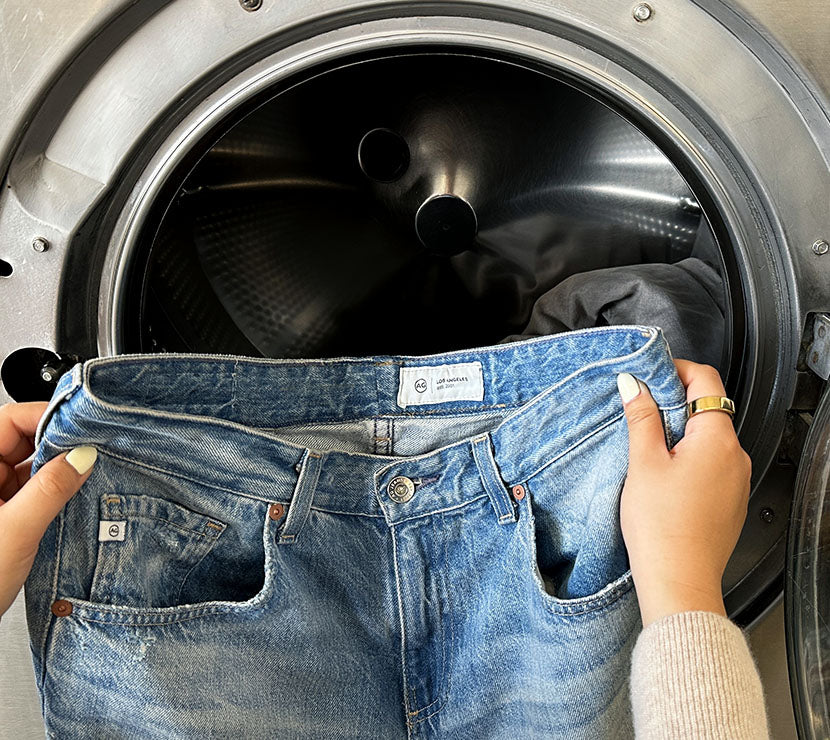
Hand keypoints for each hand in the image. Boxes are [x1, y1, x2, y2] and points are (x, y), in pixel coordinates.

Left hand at [0, 402, 96, 617]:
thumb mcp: (16, 533)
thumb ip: (50, 489)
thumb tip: (82, 455)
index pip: (11, 420)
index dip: (48, 418)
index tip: (84, 428)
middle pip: (22, 440)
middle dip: (59, 445)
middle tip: (92, 454)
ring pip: (28, 465)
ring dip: (57, 470)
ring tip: (84, 479)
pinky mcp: (1, 514)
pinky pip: (29, 489)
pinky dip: (51, 491)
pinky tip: (70, 499)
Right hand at [617, 360, 750, 626]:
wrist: (679, 581)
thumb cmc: (662, 527)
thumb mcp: (643, 463)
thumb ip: (642, 417)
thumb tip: (635, 384)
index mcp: (718, 439)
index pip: (706, 381)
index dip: (677, 370)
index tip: (651, 373)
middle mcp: (736, 456)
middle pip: (708, 409)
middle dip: (674, 402)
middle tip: (641, 410)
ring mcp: (737, 480)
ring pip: (709, 438)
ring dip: (680, 432)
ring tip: (647, 448)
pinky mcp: (730, 500)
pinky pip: (712, 464)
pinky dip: (689, 457)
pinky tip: (663, 476)